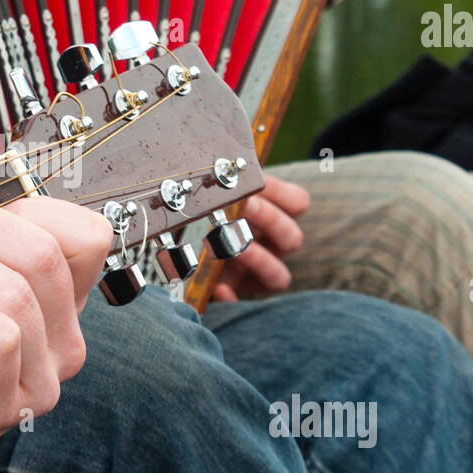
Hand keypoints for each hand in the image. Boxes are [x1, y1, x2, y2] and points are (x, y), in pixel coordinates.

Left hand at [211, 172, 309, 301]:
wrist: (174, 246)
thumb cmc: (198, 211)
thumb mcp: (213, 195)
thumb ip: (225, 187)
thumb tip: (222, 169)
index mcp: (272, 215)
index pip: (297, 203)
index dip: (283, 194)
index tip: (259, 183)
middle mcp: (270, 246)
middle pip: (292, 238)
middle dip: (270, 220)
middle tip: (245, 206)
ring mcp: (255, 273)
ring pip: (279, 275)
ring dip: (259, 259)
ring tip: (233, 247)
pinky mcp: (234, 294)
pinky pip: (240, 302)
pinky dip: (231, 296)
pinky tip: (218, 286)